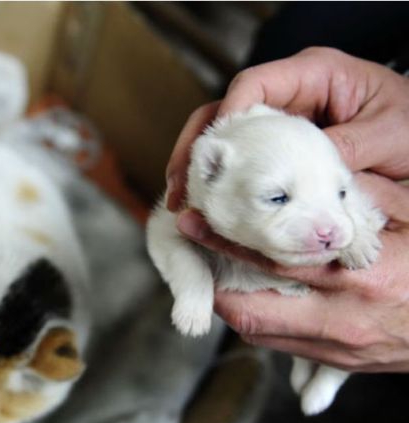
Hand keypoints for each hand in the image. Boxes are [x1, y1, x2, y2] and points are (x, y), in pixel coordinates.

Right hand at [165, 47, 408, 210]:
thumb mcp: (389, 133)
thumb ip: (346, 148)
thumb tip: (301, 174)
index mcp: (313, 74)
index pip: (252, 85)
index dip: (226, 116)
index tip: (213, 152)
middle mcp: (288, 94)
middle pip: (224, 112)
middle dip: (197, 149)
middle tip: (180, 185)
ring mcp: (280, 120)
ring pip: (226, 139)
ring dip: (200, 170)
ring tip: (183, 202)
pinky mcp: (278, 148)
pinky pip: (243, 160)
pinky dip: (222, 182)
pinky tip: (210, 205)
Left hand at [176, 173, 408, 371]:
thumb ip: (360, 199)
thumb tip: (316, 174)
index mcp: (358, 280)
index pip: (272, 259)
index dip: (225, 241)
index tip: (193, 222)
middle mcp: (341, 323)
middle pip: (252, 314)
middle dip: (215, 289)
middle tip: (196, 259)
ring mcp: (341, 351)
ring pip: (263, 335)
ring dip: (236, 306)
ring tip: (220, 276)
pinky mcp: (344, 365)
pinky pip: (286, 349)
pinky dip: (264, 324)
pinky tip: (260, 300)